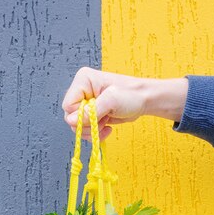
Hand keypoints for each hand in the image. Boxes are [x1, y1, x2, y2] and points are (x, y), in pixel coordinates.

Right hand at [62, 67, 187, 140]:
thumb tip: (71, 121)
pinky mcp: (92, 114)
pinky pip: (85, 130)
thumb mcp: (112, 101)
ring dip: (93, 129)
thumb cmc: (132, 95)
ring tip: (107, 122)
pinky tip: (108, 128)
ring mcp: (86, 103)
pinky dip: (96, 133)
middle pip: (71, 117)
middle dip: (88, 124)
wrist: (145, 100)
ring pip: (77, 126)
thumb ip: (90, 112)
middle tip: (104, 119)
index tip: (98, 113)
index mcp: (83, 80)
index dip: (81, 115)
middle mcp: (81, 91)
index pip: (68, 105)